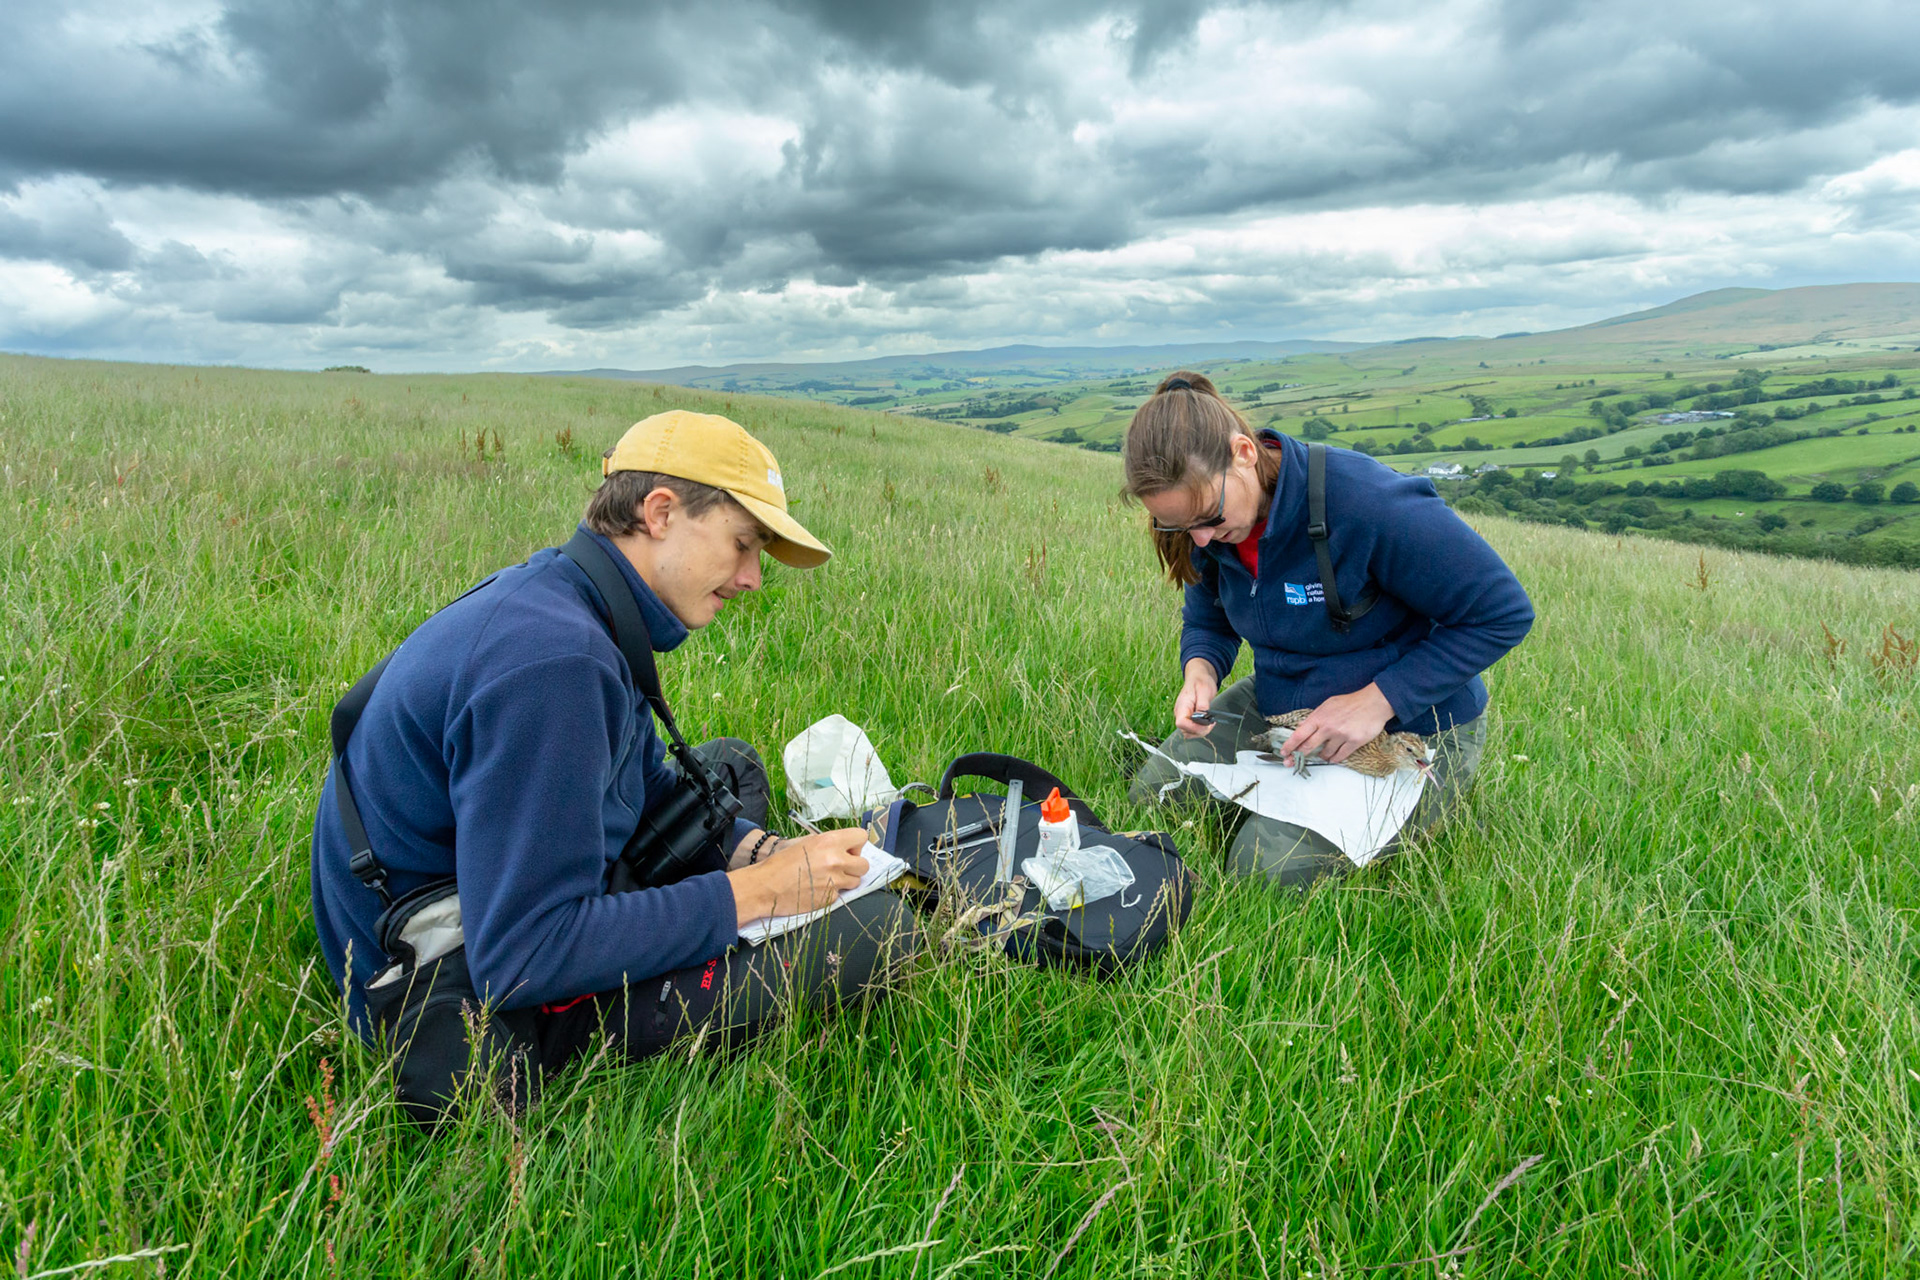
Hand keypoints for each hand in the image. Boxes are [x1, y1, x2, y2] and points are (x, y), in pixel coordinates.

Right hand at [726, 827, 869, 927]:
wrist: (765, 886)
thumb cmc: (781, 863)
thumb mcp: (806, 842)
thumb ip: (830, 843)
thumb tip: (847, 847)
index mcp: (830, 841)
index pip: (862, 837)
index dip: (855, 845)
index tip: (848, 850)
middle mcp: (836, 861)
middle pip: (864, 864)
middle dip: (854, 865)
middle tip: (841, 866)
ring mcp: (834, 882)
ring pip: (855, 882)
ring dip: (845, 880)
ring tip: (826, 878)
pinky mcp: (829, 899)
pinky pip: (839, 895)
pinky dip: (831, 893)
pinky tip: (815, 889)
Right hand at [1173, 658, 1219, 737]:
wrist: (1199, 676)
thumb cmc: (1201, 681)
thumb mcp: (1204, 690)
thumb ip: (1203, 704)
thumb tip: (1202, 717)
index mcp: (1182, 705)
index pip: (1181, 723)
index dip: (1193, 728)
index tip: (1206, 724)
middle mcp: (1180, 713)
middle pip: (1185, 731)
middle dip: (1199, 731)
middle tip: (1211, 724)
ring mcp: (1183, 716)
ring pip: (1188, 733)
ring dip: (1200, 732)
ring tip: (1210, 723)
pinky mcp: (1188, 718)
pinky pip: (1191, 729)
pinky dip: (1200, 730)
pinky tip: (1207, 723)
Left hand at [1277, 684, 1393, 765]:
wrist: (1373, 703)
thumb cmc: (1350, 702)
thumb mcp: (1328, 704)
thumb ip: (1316, 717)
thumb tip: (1303, 727)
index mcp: (1319, 717)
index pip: (1299, 734)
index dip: (1290, 745)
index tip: (1284, 752)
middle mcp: (1328, 727)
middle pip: (1308, 747)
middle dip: (1297, 756)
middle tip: (1292, 763)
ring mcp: (1341, 735)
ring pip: (1325, 754)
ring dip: (1322, 756)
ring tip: (1323, 754)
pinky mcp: (1353, 742)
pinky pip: (1339, 756)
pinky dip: (1334, 759)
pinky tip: (1333, 757)